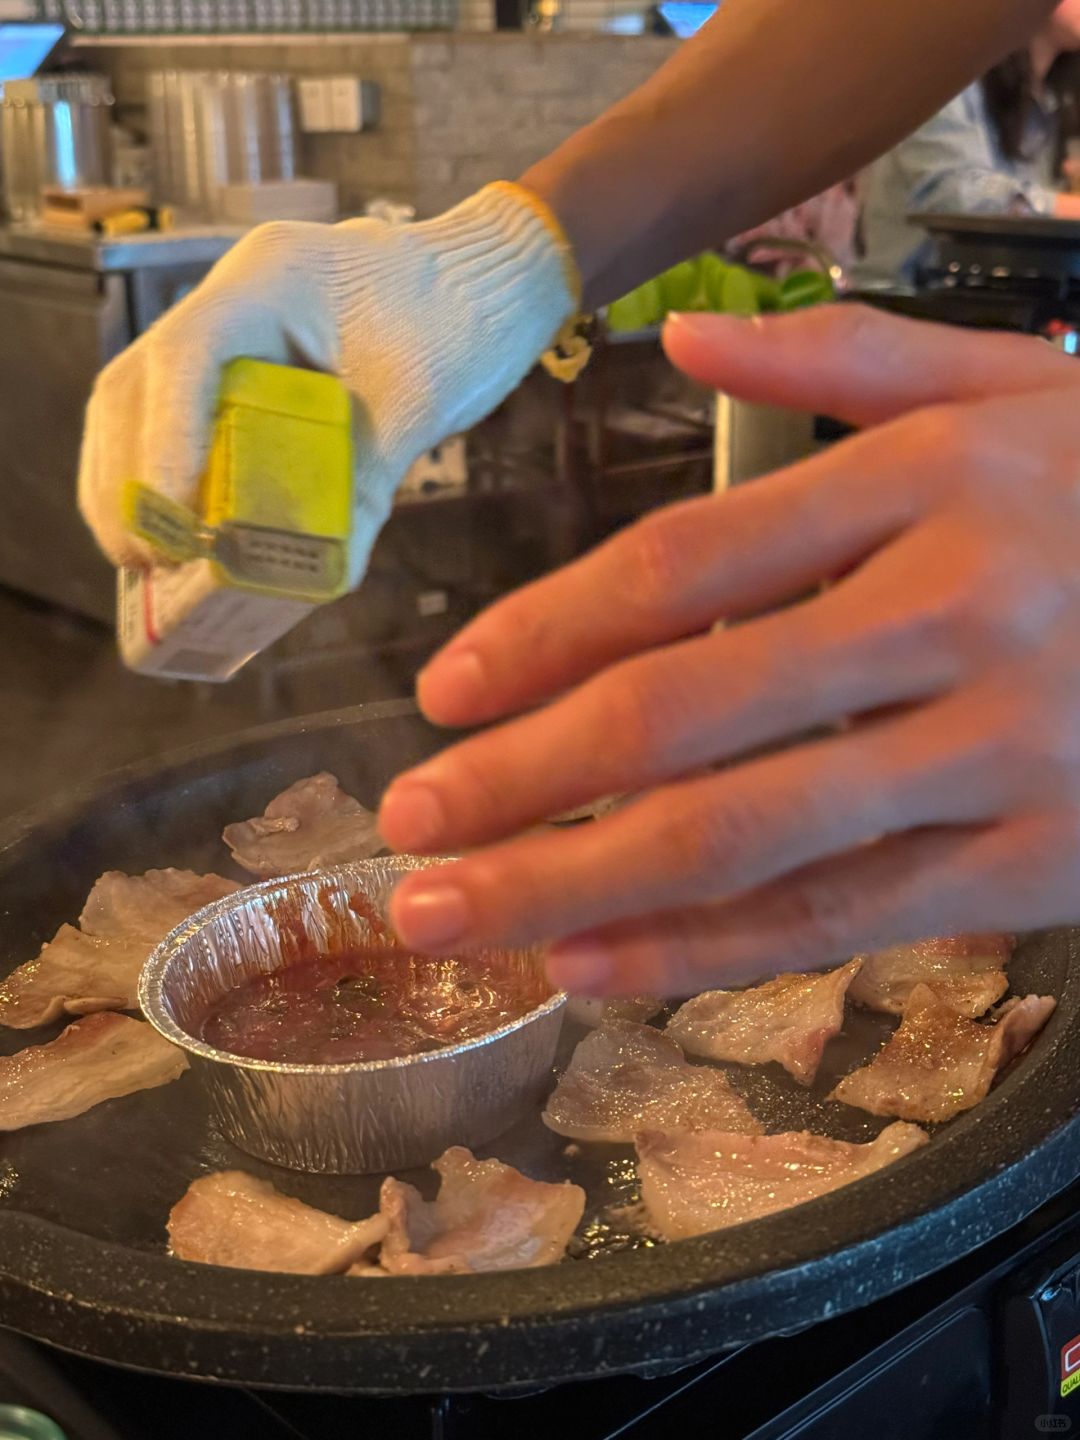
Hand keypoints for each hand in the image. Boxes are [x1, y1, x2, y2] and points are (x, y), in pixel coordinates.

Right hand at [78, 186, 573, 584]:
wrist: (492, 280)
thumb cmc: (464, 320)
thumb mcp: (421, 402)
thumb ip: (370, 480)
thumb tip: (325, 571)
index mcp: (271, 280)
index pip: (185, 357)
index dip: (165, 444)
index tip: (172, 523)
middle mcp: (232, 294)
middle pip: (135, 383)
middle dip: (126, 477)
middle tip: (140, 558)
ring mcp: (231, 325)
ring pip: (140, 398)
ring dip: (130, 479)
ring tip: (143, 556)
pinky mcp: (243, 360)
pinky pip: (178, 413)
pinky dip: (165, 469)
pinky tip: (175, 526)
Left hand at [378, 303, 1079, 995]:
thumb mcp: (1015, 390)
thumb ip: (845, 363)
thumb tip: (689, 337)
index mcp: (929, 484)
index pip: (684, 562)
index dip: (546, 631)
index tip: (446, 691)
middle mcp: (956, 612)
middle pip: (686, 709)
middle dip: (523, 778)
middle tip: (408, 828)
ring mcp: (1001, 747)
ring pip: (748, 833)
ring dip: (578, 882)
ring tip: (457, 915)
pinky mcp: (1040, 863)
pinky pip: (846, 918)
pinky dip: (709, 951)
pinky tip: (598, 965)